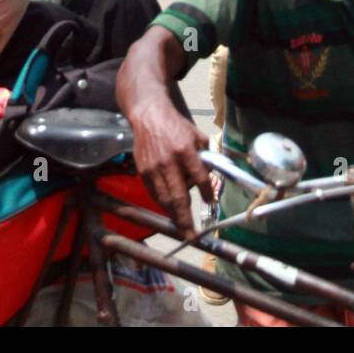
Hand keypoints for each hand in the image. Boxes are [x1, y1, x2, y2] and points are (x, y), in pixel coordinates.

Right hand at [128, 99, 213, 236]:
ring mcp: (153, 168)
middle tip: (192, 236)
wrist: (149, 116)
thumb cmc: (176, 126)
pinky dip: (163, 205)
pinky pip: (155, 194)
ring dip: (174, 217)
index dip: (207, 192)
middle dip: (185, 220)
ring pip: (164, 200)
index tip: (211, 201)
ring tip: (183, 228)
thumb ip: (205, 156)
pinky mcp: (143, 171)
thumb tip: (211, 177)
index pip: (199, 177)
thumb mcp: (197, 136)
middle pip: (178, 197)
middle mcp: (168, 161)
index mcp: (185, 150)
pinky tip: (171, 211)